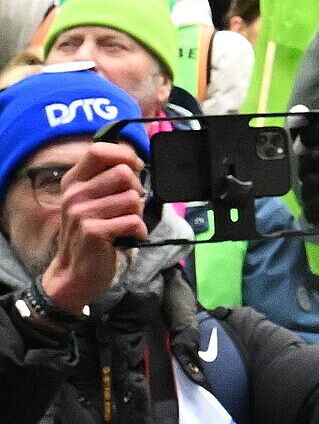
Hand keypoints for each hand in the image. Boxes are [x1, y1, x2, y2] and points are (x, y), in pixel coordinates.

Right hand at [40, 144, 146, 316]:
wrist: (75, 272)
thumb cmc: (92, 232)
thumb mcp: (91, 200)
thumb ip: (107, 179)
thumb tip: (135, 162)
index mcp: (73, 182)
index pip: (98, 150)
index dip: (124, 155)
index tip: (135, 167)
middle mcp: (74, 195)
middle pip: (123, 173)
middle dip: (136, 189)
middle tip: (129, 206)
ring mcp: (81, 213)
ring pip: (132, 198)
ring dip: (138, 213)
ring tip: (125, 224)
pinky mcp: (93, 232)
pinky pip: (133, 221)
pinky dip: (139, 230)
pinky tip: (129, 236)